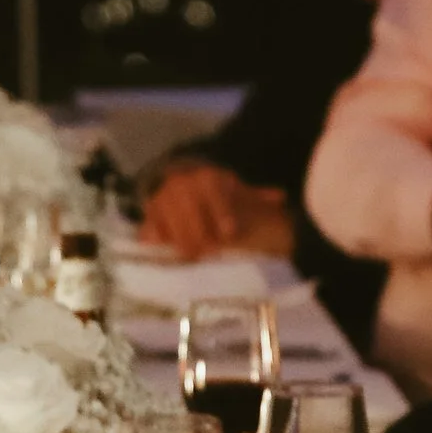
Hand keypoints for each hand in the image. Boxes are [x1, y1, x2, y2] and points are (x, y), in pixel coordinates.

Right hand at [138, 164, 257, 255]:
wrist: (181, 182)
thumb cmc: (214, 193)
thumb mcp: (235, 192)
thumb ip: (256, 197)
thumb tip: (280, 197)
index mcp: (208, 177)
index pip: (215, 193)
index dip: (222, 212)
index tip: (230, 232)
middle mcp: (183, 182)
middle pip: (189, 206)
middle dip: (199, 229)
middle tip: (210, 251)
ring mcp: (164, 195)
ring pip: (169, 215)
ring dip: (179, 236)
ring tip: (190, 255)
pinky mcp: (150, 210)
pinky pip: (151, 222)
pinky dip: (155, 233)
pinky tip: (161, 245)